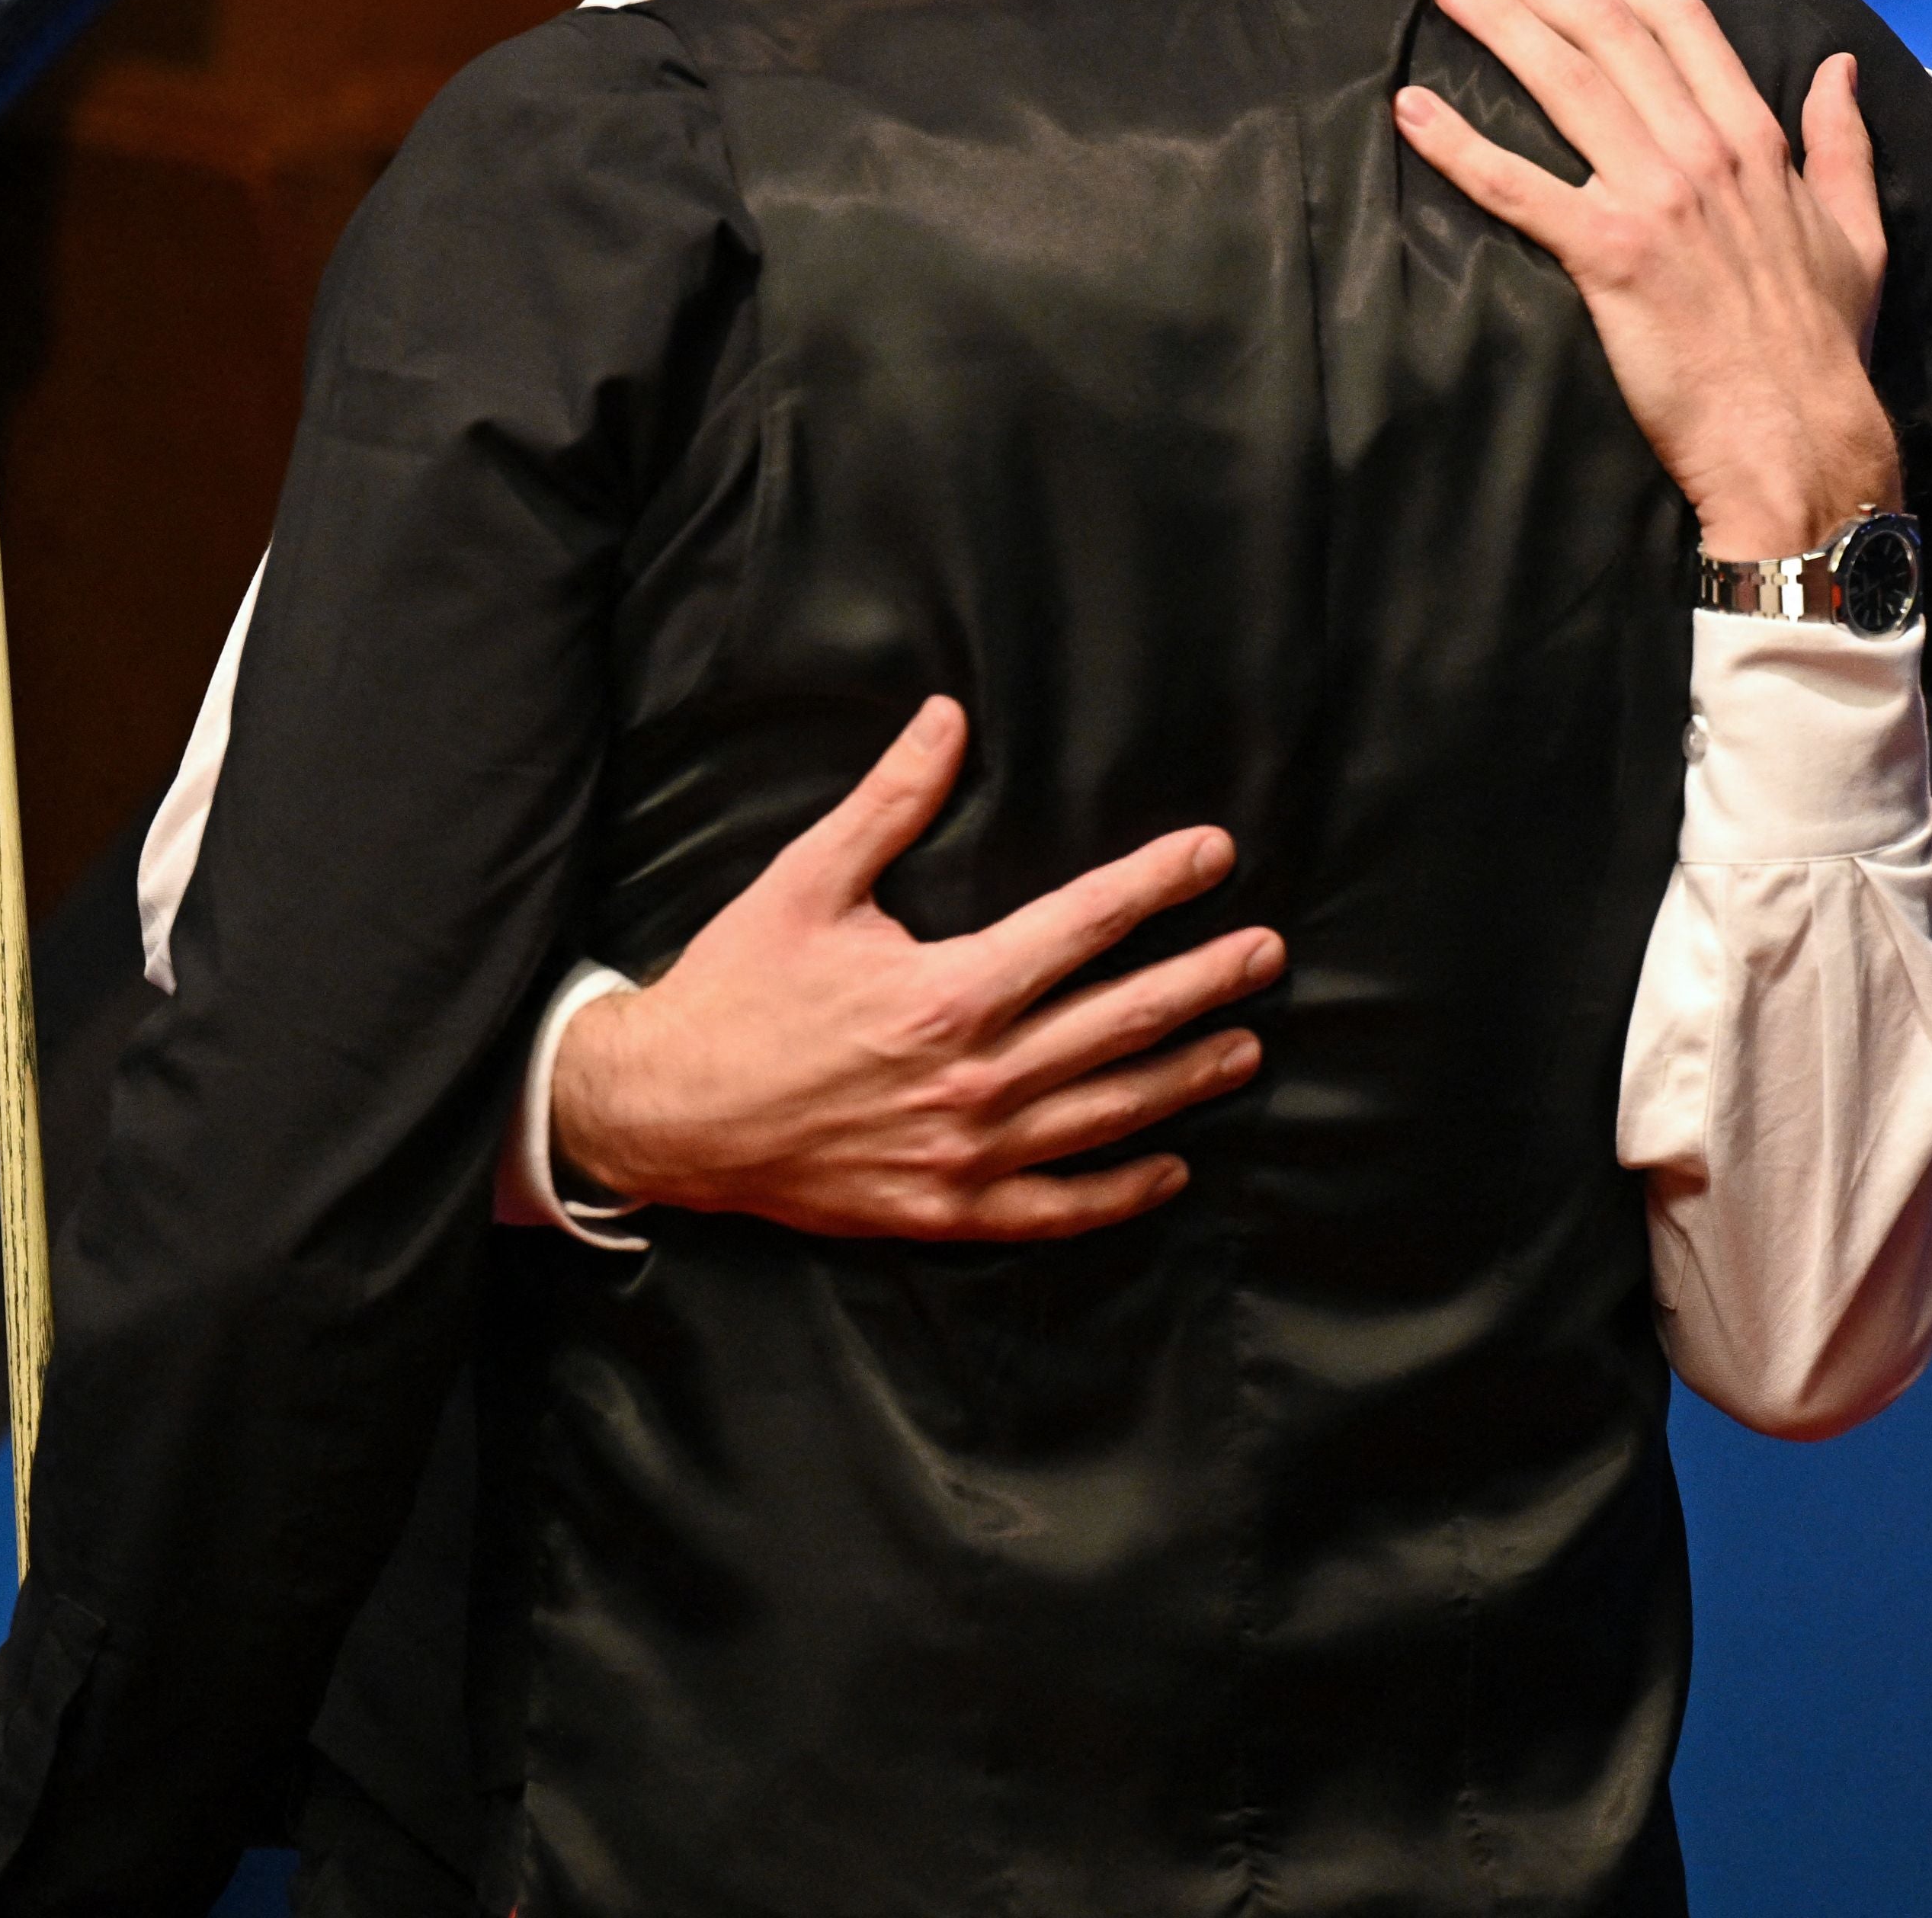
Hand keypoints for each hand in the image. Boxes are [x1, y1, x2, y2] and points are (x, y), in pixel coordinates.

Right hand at [549, 698, 1280, 1238]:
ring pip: (1106, 1114)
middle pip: (1120, 1021)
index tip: (1214, 855)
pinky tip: (1172, 1168)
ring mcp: (965, 1154)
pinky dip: (1120, 1191)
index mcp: (947, 990)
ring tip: (1245, 1047)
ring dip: (1185, 1079)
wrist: (665, 1113)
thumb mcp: (807, 881)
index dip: (1158, 884)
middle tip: (1266, 955)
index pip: (1084, 925)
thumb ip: (890, 802)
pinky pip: (1055, 1208)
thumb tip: (946, 718)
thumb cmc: (736, 989)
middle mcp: (973, 1077)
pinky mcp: (946, 1212)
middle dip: (1203, 981)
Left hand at [1400, 0, 1900, 557]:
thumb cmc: (1825, 347)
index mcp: (1756, 141)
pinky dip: (1460, 144)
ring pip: (1564, 84)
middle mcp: (1703, 153)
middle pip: (1607, 35)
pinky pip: (1518, 186)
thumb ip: (1844, 142)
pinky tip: (1412, 110)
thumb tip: (1839, 68)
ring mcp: (1654, 200)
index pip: (1680, 26)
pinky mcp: (1608, 256)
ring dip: (1498, 27)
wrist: (1800, 437)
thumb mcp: (1858, 233)